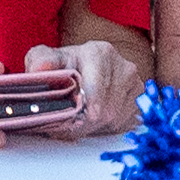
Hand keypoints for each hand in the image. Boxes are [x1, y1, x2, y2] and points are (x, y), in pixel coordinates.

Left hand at [19, 39, 143, 139]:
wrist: (84, 65)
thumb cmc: (65, 65)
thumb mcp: (45, 58)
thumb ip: (41, 62)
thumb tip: (39, 69)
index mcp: (100, 53)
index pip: (94, 93)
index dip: (78, 110)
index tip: (67, 117)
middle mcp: (123, 66)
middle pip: (104, 111)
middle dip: (82, 122)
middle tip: (66, 122)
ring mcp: (135, 84)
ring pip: (113, 120)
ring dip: (93, 126)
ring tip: (78, 117)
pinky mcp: (139, 100)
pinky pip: (123, 123)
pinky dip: (105, 126)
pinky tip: (93, 118)